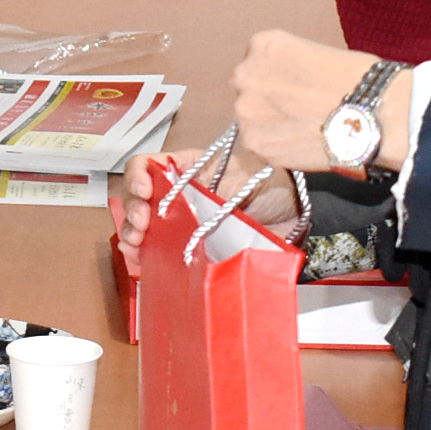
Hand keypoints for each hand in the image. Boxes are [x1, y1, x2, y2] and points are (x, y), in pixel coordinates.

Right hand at [114, 147, 313, 270]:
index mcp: (186, 169)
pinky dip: (146, 259)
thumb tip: (184, 205)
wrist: (298, 210)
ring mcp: (183, 223)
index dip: (137, 177)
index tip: (144, 193)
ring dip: (133, 238)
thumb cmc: (272, 182)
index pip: (147, 166)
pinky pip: (161, 253)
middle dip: (132, 214)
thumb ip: (211, 188)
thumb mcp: (238, 176)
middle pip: (138, 200)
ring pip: (143, 228)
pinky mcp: (191, 248)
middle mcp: (179, 194)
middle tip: (141, 229)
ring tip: (136, 248)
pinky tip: (141, 263)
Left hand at [229, 32, 412, 177]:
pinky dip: (276, 146)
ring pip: (251, 119)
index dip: (276, 77)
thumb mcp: (315, 53)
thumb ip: (288, 66)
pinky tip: (300, 144)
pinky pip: (259, 144)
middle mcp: (245, 73)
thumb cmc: (357, 78)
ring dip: (269, 124)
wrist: (373, 113)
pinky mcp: (254, 143)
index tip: (294, 87)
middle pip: (248, 89)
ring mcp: (246, 110)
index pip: (256, 62)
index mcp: (263, 44)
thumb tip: (283, 84)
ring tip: (301, 130)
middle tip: (297, 111)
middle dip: (267, 99)